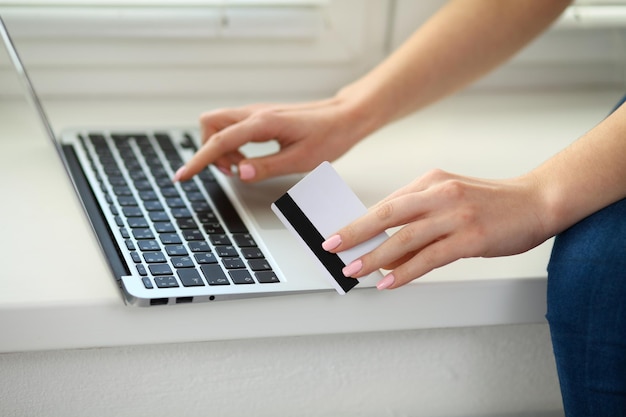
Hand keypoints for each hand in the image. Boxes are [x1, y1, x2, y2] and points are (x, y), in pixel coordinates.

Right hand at [173, 96, 372, 182]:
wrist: (344, 117)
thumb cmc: (328, 136)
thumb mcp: (300, 160)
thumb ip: (266, 167)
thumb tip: (238, 174)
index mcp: (263, 123)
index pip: (220, 141)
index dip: (198, 160)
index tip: (182, 175)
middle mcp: (255, 113)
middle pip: (210, 124)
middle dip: (210, 151)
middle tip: (232, 171)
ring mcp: (257, 113)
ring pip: (220, 126)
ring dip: (222, 150)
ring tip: (244, 168)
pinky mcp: (261, 118)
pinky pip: (234, 128)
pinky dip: (233, 145)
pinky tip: (250, 159)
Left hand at [322, 169, 550, 289]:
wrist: (538, 201)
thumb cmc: (493, 203)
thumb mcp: (451, 199)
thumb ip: (420, 219)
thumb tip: (388, 252)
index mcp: (432, 180)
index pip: (387, 202)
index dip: (360, 221)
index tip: (340, 234)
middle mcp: (440, 193)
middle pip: (387, 213)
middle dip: (355, 232)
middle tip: (332, 247)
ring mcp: (456, 215)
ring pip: (404, 237)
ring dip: (375, 256)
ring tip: (354, 270)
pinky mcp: (471, 237)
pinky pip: (429, 258)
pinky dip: (405, 271)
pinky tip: (389, 281)